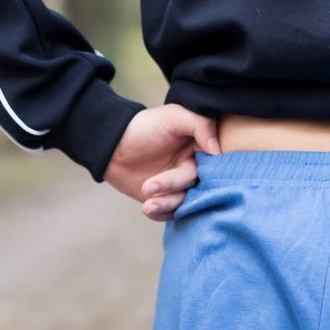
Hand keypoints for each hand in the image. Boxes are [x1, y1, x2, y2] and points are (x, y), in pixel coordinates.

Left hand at [103, 104, 220, 220]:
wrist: (111, 145)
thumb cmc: (144, 127)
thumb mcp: (174, 117)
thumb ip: (201, 126)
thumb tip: (217, 150)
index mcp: (201, 148)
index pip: (215, 164)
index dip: (209, 172)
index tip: (191, 172)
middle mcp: (194, 168)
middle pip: (196, 184)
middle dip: (172, 185)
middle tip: (149, 187)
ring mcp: (179, 185)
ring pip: (183, 201)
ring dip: (166, 203)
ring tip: (147, 204)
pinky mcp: (165, 199)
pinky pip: (170, 212)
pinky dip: (161, 213)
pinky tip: (148, 209)